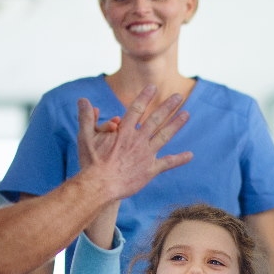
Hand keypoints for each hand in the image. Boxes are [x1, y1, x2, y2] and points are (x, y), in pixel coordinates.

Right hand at [77, 85, 193, 200]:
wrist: (100, 186)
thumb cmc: (91, 163)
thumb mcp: (85, 137)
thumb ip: (86, 118)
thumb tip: (82, 99)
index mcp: (123, 131)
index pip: (136, 109)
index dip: (144, 97)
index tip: (153, 87)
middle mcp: (137, 140)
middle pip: (155, 119)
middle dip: (167, 106)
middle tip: (178, 96)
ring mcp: (146, 154)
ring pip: (164, 136)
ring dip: (176, 124)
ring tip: (187, 114)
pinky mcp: (150, 170)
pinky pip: (168, 163)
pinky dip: (179, 159)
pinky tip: (190, 155)